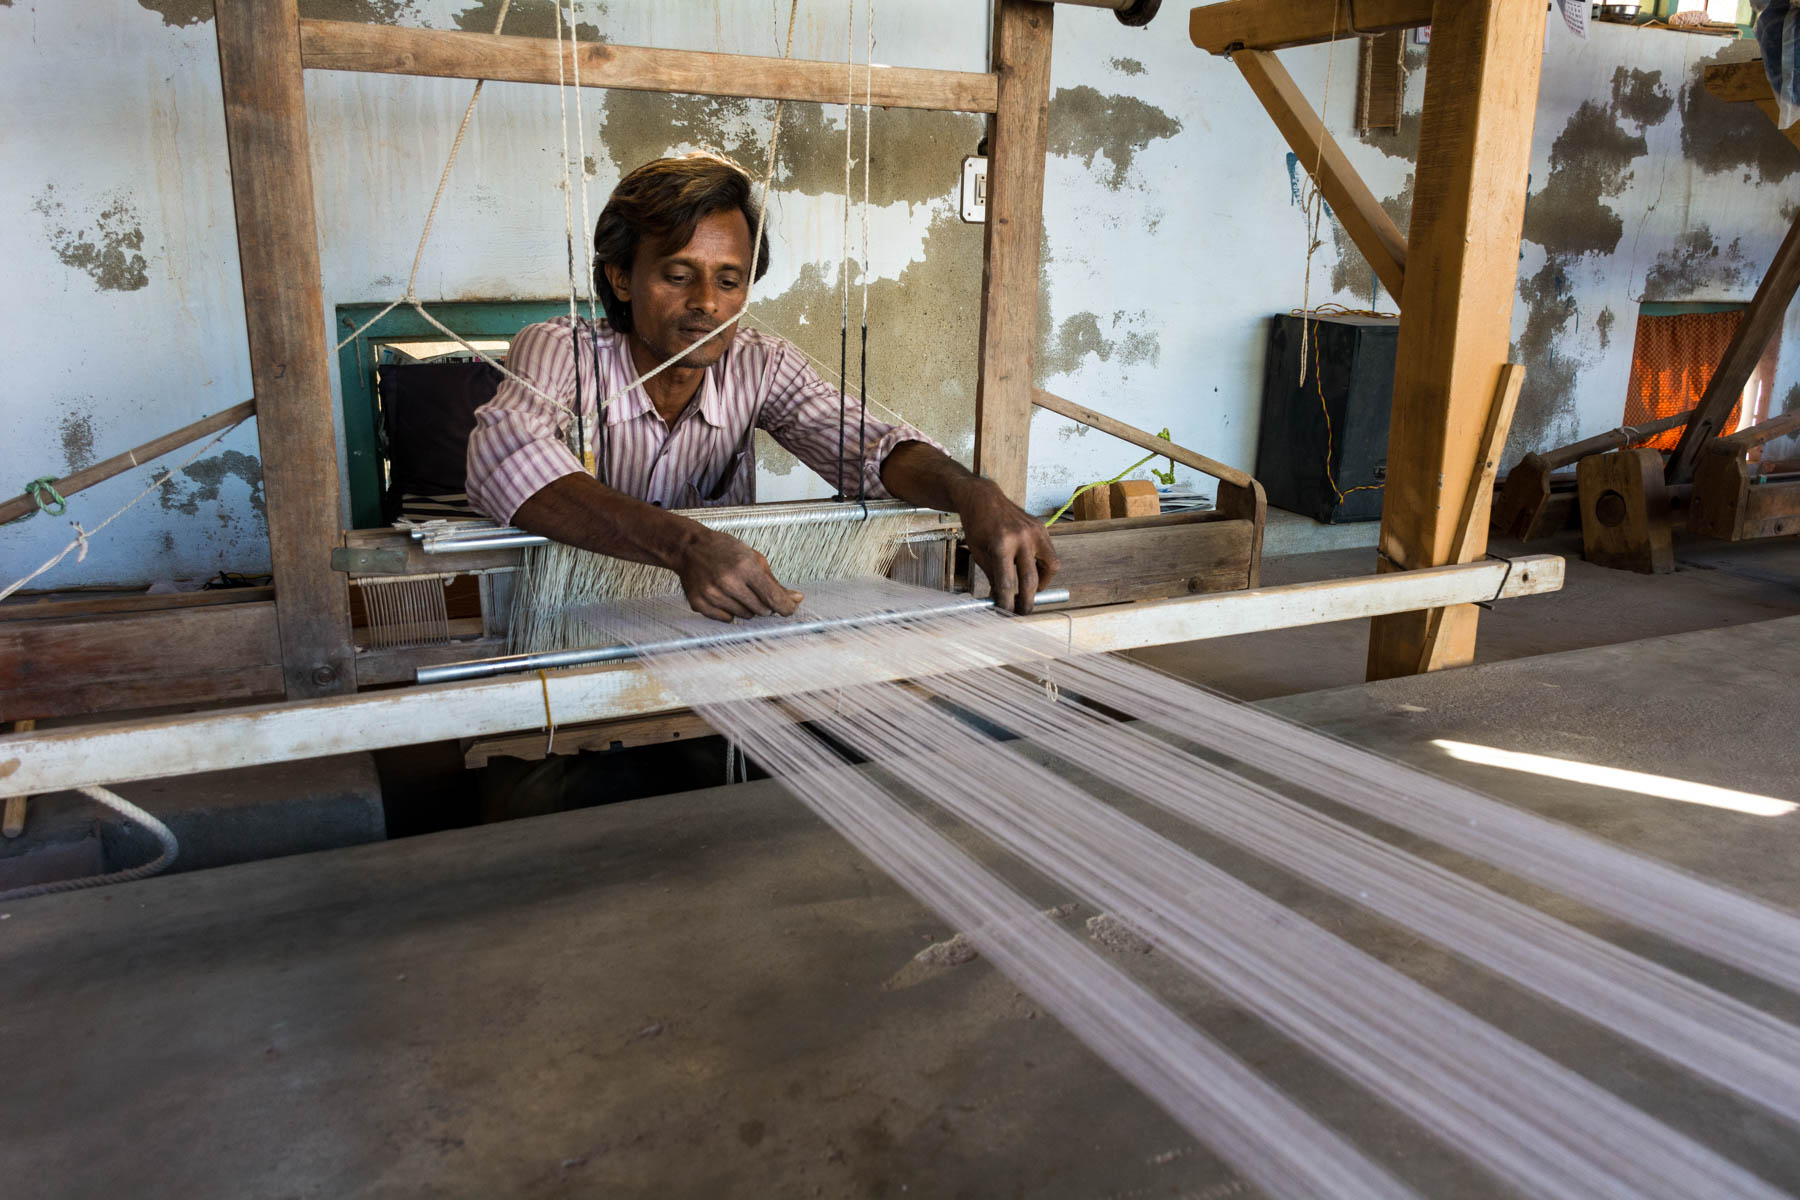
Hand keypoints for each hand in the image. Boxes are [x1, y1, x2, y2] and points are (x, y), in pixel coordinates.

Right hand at [674, 527, 803, 621]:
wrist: (689, 548)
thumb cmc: (724, 550)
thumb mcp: (753, 558)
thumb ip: (775, 582)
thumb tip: (796, 599)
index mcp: (745, 566)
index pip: (773, 598)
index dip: (786, 607)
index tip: (790, 609)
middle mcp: (728, 581)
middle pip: (761, 610)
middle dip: (764, 604)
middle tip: (755, 591)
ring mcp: (712, 594)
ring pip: (744, 616)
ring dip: (746, 607)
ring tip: (736, 590)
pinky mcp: (699, 603)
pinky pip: (726, 619)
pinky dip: (729, 611)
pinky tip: (724, 596)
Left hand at [958, 480, 1059, 614]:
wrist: (984, 498)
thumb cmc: (978, 527)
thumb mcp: (980, 554)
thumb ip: (994, 578)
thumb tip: (1002, 601)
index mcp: (1001, 544)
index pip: (1007, 582)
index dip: (1007, 602)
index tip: (1006, 614)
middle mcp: (1021, 537)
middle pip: (1030, 579)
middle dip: (1027, 601)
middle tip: (1022, 612)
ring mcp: (1035, 531)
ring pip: (1050, 567)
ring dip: (1042, 583)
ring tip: (1030, 590)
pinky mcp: (1042, 528)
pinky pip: (1050, 555)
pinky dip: (1044, 568)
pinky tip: (1033, 572)